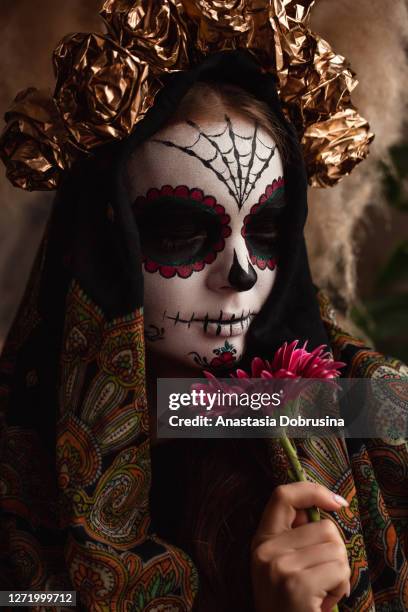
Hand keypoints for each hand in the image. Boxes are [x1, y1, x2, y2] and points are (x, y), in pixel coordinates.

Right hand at [251, 482, 350, 611]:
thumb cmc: (292, 605)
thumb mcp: (283, 566)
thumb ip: (296, 536)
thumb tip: (322, 506)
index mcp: (261, 541)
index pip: (282, 495)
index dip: (312, 490)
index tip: (337, 501)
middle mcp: (265, 550)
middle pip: (324, 527)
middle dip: (336, 553)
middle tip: (322, 580)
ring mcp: (279, 566)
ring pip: (336, 547)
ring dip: (340, 573)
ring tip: (322, 593)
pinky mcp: (296, 584)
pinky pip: (339, 569)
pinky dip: (342, 587)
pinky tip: (324, 603)